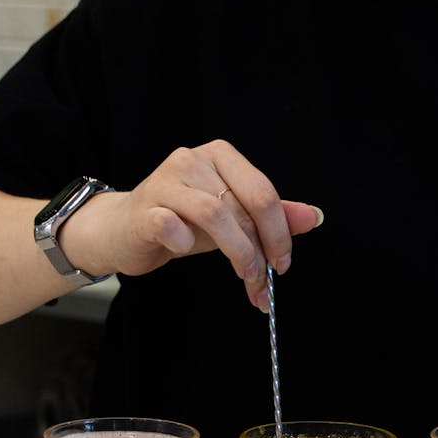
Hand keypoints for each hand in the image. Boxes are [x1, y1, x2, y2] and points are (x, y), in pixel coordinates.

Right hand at [59, 139, 322, 308]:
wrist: (124, 231)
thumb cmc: (180, 222)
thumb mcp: (232, 219)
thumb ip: (270, 216)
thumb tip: (313, 218)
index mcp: (221, 156)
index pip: (262, 192)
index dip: (279, 232)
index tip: (282, 264)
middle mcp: (193, 159)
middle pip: (242, 205)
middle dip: (260, 250)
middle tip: (264, 281)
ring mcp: (165, 180)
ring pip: (214, 214)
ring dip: (236, 252)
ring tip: (243, 277)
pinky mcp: (143, 207)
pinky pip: (171, 224)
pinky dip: (186, 242)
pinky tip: (186, 250)